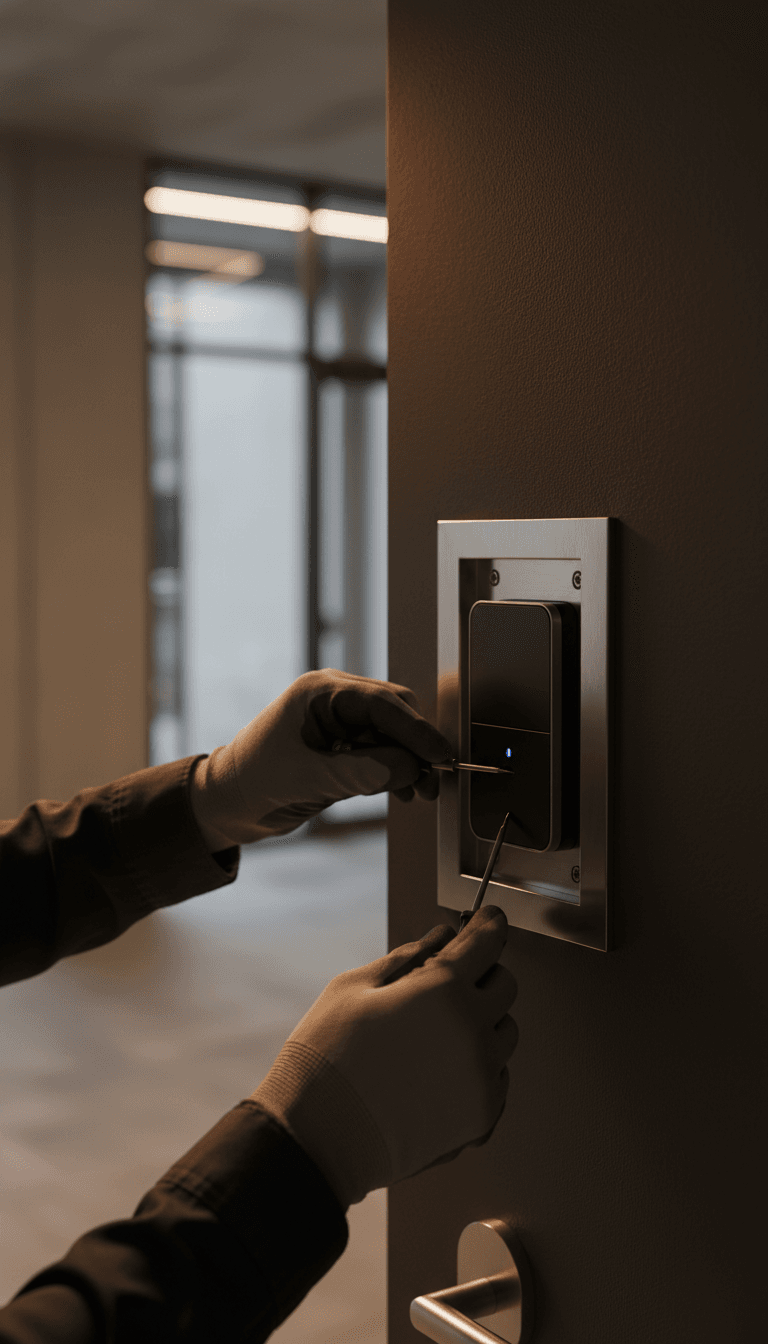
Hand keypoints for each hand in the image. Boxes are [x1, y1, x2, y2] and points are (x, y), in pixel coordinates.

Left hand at [190, 669, 450, 846]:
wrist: (228, 803)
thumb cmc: (254, 783)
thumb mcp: (308, 779)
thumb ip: (360, 772)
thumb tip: (410, 767)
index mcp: (320, 692)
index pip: (383, 704)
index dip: (417, 731)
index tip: (441, 756)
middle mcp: (334, 699)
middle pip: (395, 713)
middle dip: (416, 747)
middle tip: (431, 782)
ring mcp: (340, 721)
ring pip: (393, 735)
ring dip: (408, 763)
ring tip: (419, 793)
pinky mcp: (344, 745)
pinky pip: (382, 752)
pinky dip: (395, 771)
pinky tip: (402, 792)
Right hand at [251, 907, 516, 1206]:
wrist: (317, 1139)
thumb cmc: (326, 1061)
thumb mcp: (354, 988)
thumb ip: (407, 957)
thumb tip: (440, 938)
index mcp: (443, 992)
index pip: (487, 942)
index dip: (488, 925)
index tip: (488, 920)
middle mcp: (474, 1034)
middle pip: (505, 986)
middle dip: (481, 976)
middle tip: (445, 984)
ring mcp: (482, 1080)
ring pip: (505, 1034)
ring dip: (482, 1024)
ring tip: (432, 1036)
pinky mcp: (481, 1119)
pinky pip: (497, 1078)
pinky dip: (478, 1068)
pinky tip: (436, 1071)